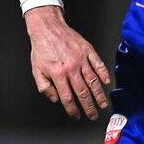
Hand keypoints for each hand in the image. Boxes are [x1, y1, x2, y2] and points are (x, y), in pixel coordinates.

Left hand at [24, 5, 110, 120]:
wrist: (47, 27)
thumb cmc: (42, 48)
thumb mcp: (36, 70)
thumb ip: (44, 87)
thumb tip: (55, 99)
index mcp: (57, 74)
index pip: (67, 97)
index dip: (73, 110)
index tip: (76, 116)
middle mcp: (71, 67)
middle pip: (82, 92)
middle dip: (89, 107)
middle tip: (93, 115)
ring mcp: (81, 58)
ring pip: (92, 80)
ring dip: (99, 94)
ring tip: (103, 104)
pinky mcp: (87, 50)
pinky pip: (98, 63)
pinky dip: (104, 73)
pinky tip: (107, 82)